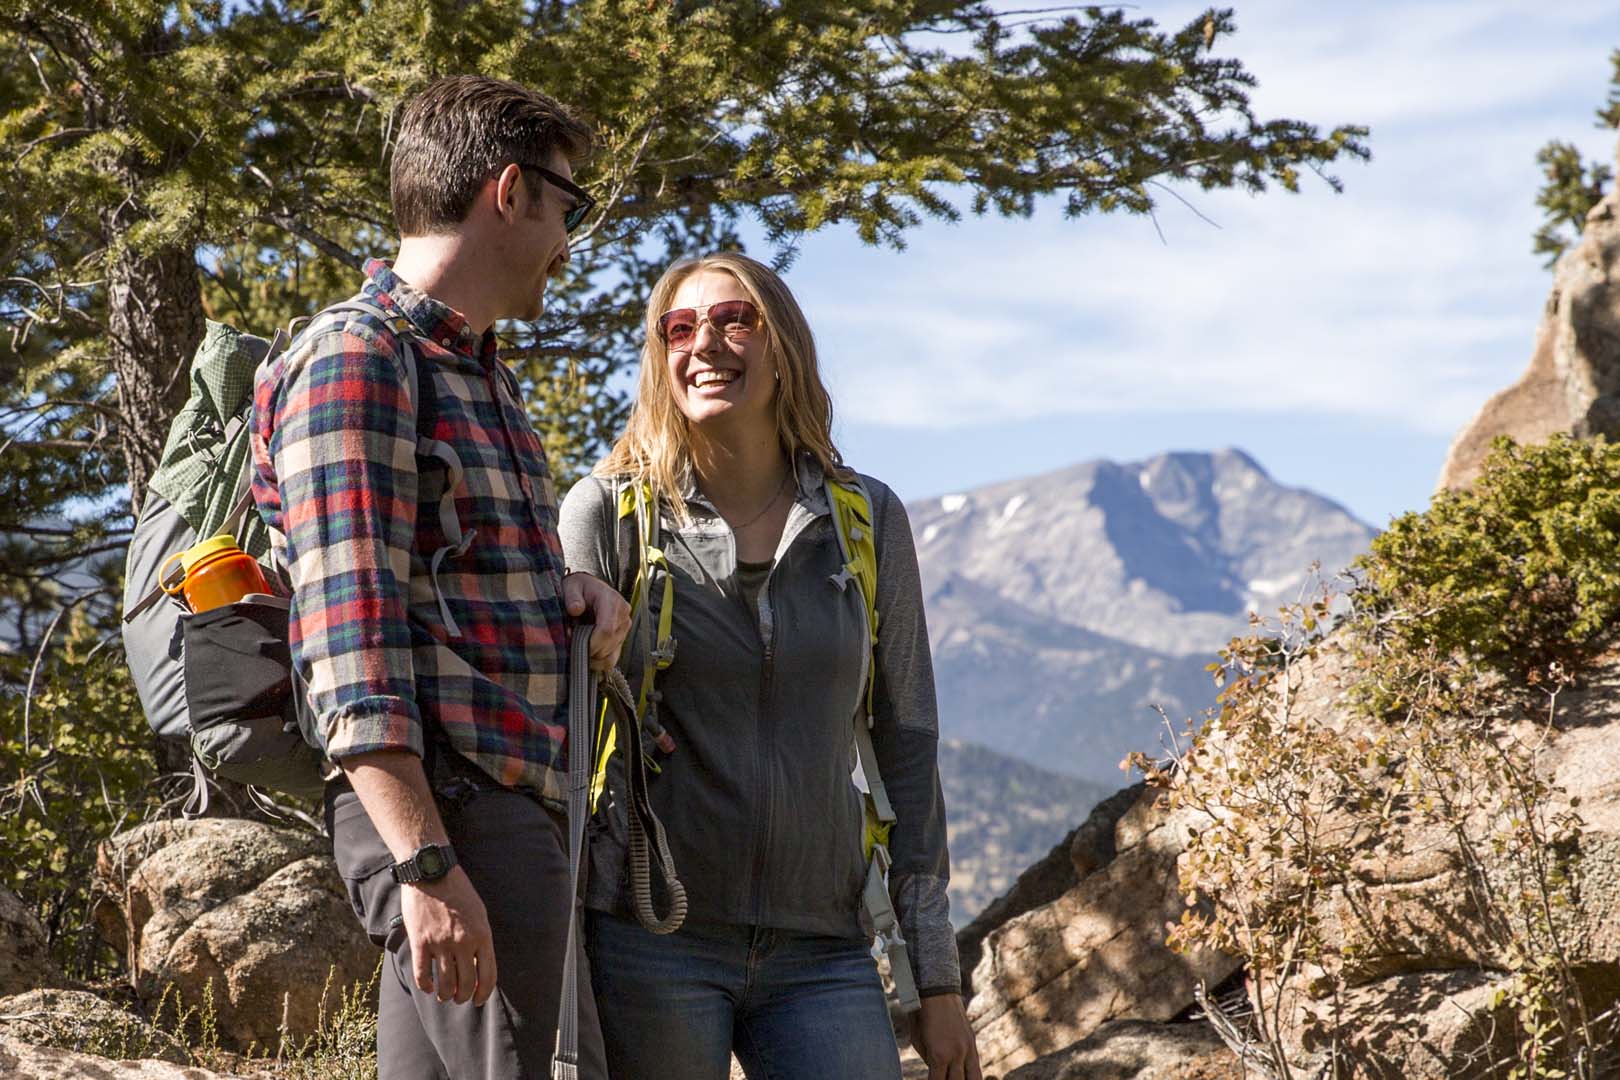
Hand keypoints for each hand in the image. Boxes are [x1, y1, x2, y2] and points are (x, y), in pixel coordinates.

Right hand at [400, 865, 497, 1006]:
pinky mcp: (420, 942)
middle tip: (459, 998)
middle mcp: (463, 942)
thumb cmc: (458, 892)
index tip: (478, 999)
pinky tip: (428, 988)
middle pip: (465, 984)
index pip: (488, 976)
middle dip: (462, 997)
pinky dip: (425, 986)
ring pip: (445, 984)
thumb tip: (479, 966)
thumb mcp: (479, 913)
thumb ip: (480, 939)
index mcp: (482, 935)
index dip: (483, 994)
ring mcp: (441, 944)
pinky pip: (422, 974)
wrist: (432, 873)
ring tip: (444, 996)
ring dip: (445, 995)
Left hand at [563, 572, 630, 670]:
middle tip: (571, 645)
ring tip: (579, 645)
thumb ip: (573, 597)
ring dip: (592, 655)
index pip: (607, 630)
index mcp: (612, 601)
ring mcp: (624, 628)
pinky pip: (612, 659)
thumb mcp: (572, 586)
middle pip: (608, 644)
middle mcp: (623, 615)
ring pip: (610, 654)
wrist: (590, 588)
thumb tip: (575, 609)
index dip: (591, 643)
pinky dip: (598, 661)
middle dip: (588, 650)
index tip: (574, 646)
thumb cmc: (580, 588)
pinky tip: (587, 654)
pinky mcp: (622, 638)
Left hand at [910, 994, 981, 1079]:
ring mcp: (968, 1049)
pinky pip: (976, 1067)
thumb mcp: (918, 1041)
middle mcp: (957, 1054)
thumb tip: (936, 1072)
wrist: (938, 991)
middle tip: (942, 1078)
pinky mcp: (973, 1043)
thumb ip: (929, 1060)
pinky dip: (972, 1075)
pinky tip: (966, 1078)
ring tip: (957, 1079)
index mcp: (939, 1055)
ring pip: (974, 1079)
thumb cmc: (921, 1016)